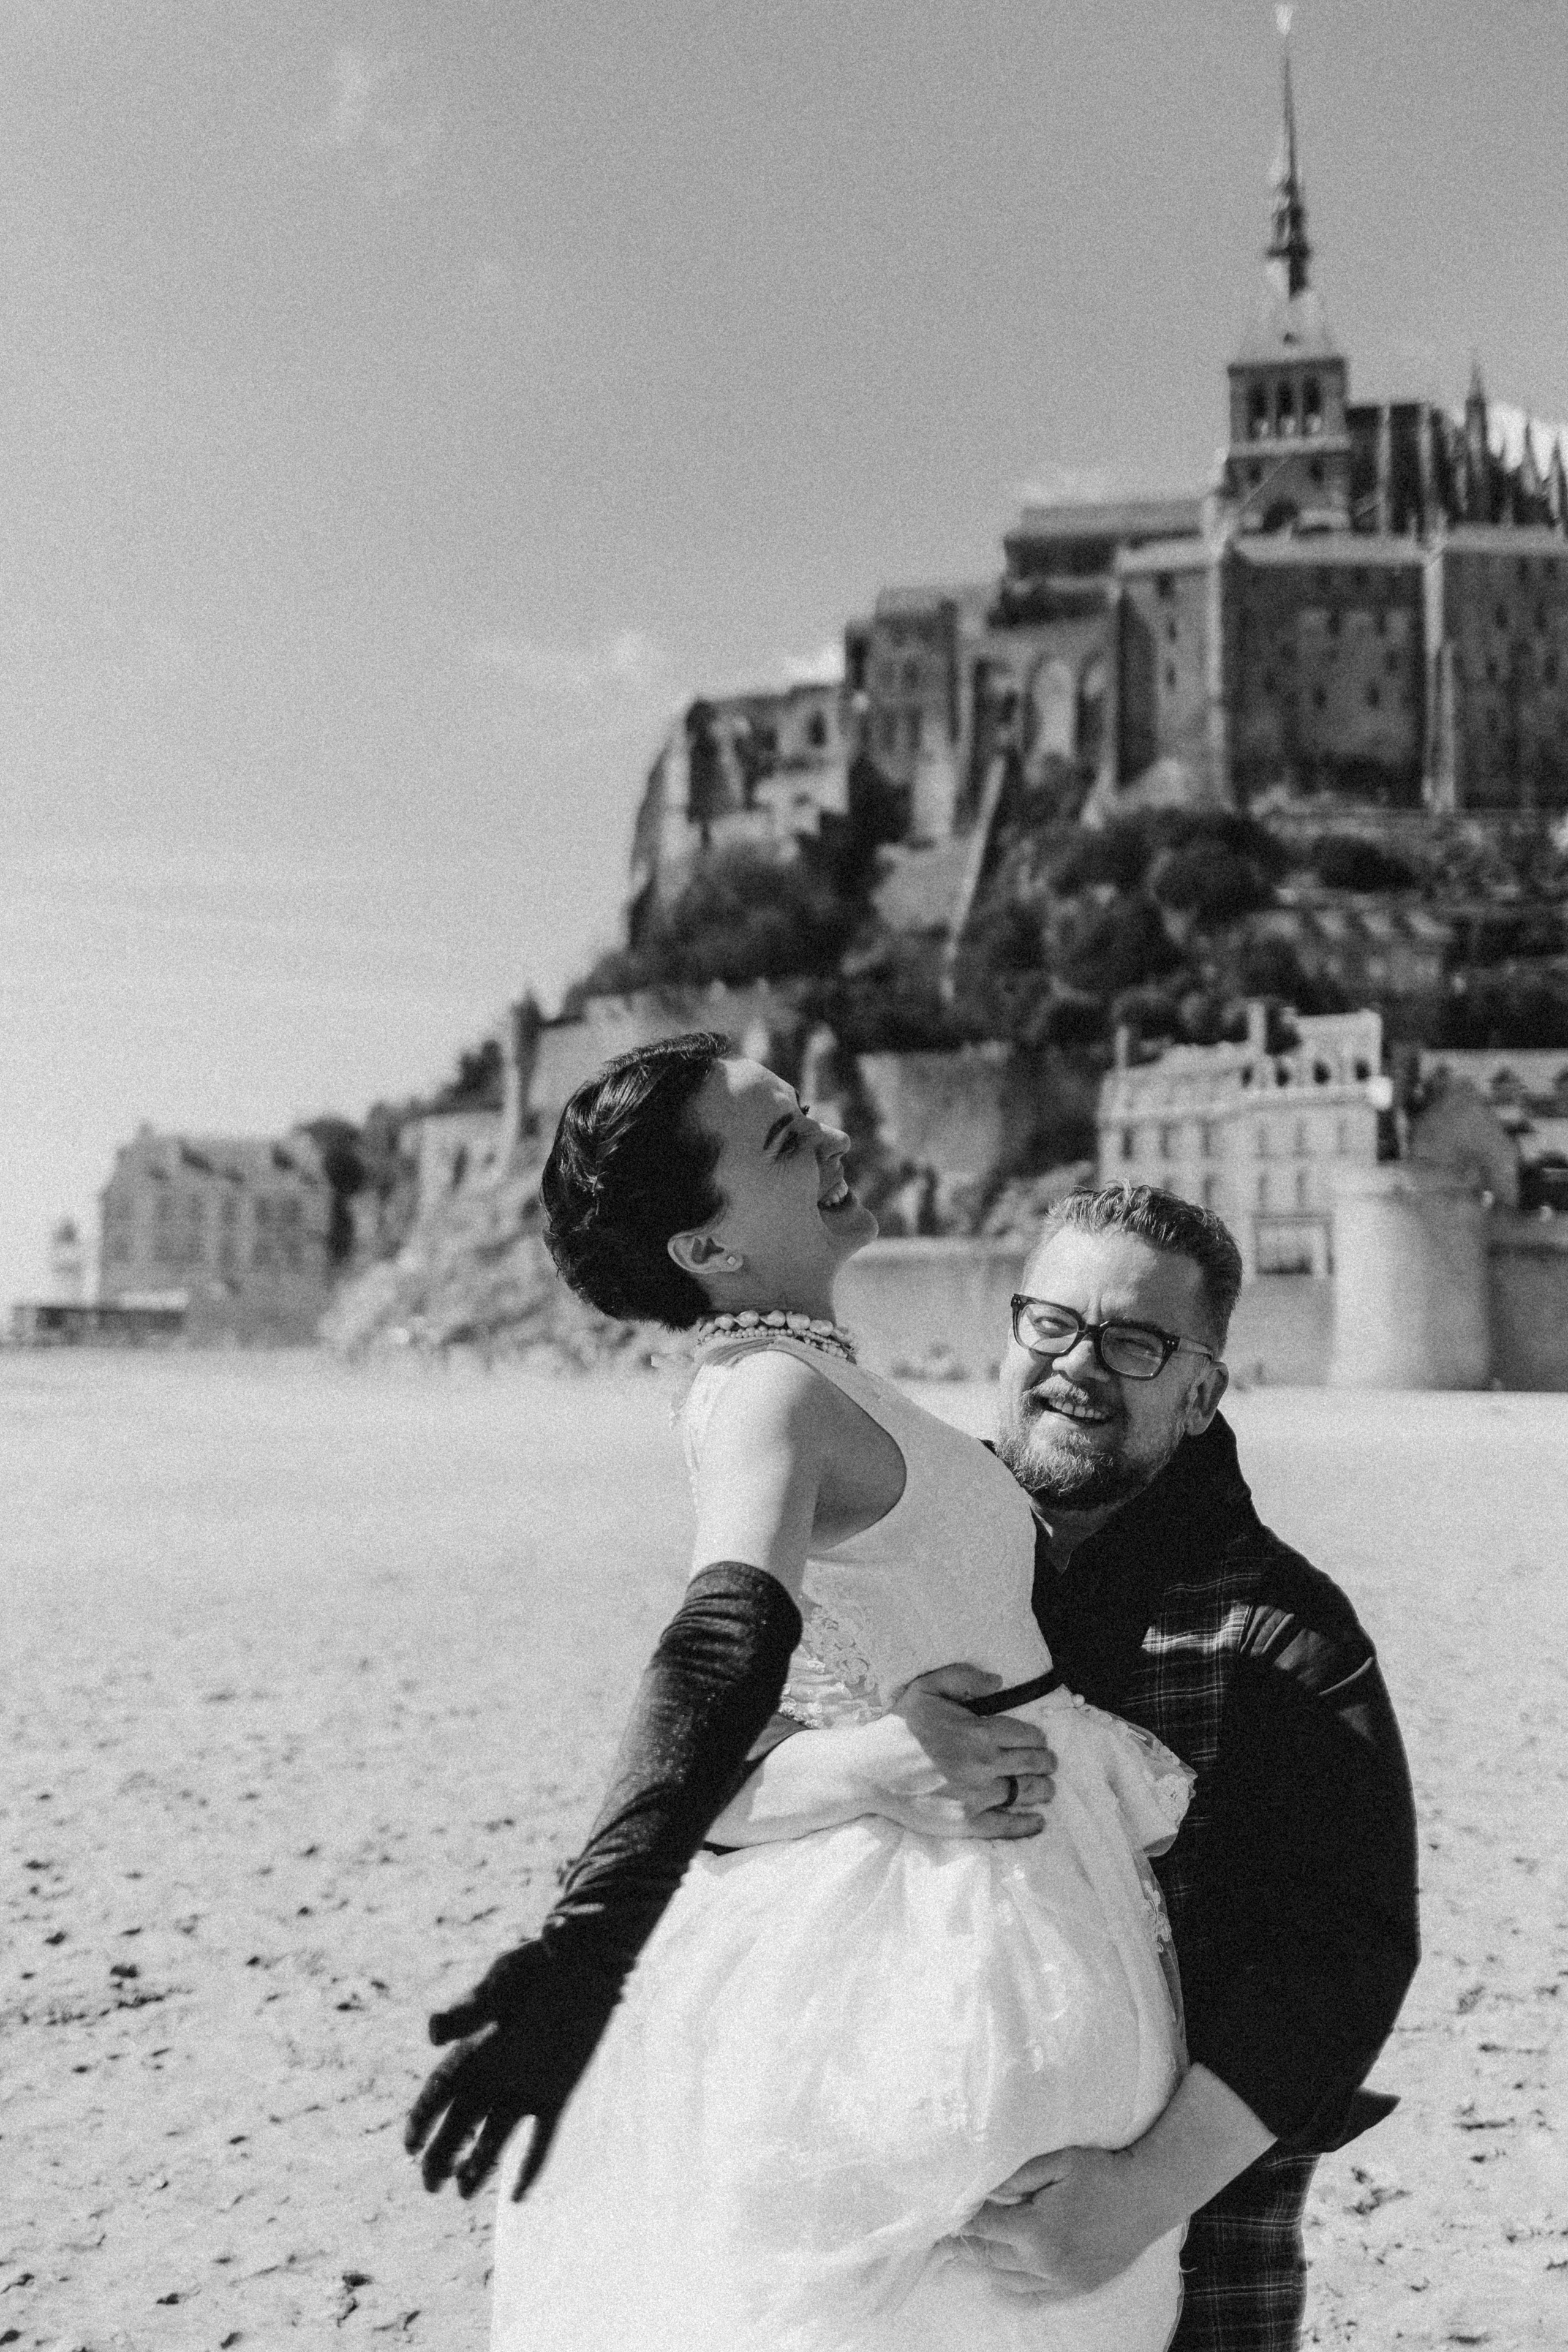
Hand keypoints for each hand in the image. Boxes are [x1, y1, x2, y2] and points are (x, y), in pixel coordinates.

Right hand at [403, 1939, 614, 2200]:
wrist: (591, 1959)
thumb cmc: (541, 1964)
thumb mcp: (504, 1981)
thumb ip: (471, 2008)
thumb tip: (431, 2032)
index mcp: (476, 2043)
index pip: (441, 2088)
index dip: (423, 2117)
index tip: (409, 2147)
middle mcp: (498, 2069)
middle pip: (462, 2119)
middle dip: (443, 2152)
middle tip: (429, 2185)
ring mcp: (528, 2082)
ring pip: (496, 2133)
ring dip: (478, 2163)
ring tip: (462, 2193)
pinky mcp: (559, 2091)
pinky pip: (543, 2136)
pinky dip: (531, 2166)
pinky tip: (519, 2196)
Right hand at [876, 1665, 1055, 1838]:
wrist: (871, 1769)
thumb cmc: (899, 1728)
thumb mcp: (927, 1688)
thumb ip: (963, 1678)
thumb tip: (998, 1681)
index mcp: (978, 1732)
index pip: (1027, 1735)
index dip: (1037, 1738)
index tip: (1037, 1741)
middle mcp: (984, 1765)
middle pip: (1033, 1764)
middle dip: (1046, 1762)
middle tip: (1048, 1763)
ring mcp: (977, 1796)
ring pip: (1026, 1792)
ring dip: (1043, 1789)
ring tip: (1046, 1787)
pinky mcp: (967, 1821)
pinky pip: (1007, 1825)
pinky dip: (1027, 1824)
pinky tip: (1038, 1821)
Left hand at [958, 2146, 1166, 2301]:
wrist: (1147, 2197)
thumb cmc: (1102, 2173)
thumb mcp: (1058, 2163)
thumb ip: (1018, 2177)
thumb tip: (985, 2189)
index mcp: (1036, 2229)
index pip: (986, 2228)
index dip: (963, 2222)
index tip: (943, 2218)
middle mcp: (1044, 2262)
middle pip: (991, 2256)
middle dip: (965, 2247)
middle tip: (941, 2242)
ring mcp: (1061, 2279)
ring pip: (1008, 2279)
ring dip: (984, 2267)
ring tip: (962, 2257)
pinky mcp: (1077, 2287)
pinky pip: (1035, 2296)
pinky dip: (1012, 2290)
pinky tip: (998, 2284)